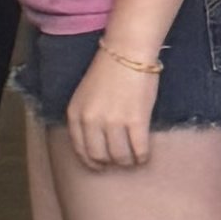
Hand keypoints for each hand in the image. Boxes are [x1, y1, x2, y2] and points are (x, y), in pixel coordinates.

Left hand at [67, 43, 158, 173]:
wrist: (127, 53)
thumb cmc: (108, 72)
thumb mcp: (84, 96)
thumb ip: (85, 118)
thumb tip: (96, 144)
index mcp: (75, 114)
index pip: (80, 150)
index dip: (92, 162)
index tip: (101, 166)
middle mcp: (91, 121)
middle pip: (100, 157)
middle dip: (110, 164)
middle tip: (120, 162)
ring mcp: (113, 122)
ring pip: (120, 157)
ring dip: (128, 162)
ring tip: (134, 158)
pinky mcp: (136, 121)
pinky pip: (139, 150)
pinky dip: (142, 157)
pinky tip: (144, 154)